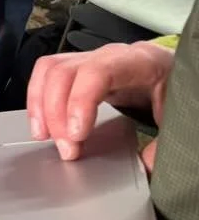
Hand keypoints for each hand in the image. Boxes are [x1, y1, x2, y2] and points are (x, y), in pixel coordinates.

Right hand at [27, 42, 173, 170]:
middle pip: (64, 73)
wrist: (172, 70)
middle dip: (56, 114)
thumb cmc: (175, 87)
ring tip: (44, 137)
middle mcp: (107, 54)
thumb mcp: (181, 113)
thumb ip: (167, 141)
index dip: (79, 102)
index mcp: (136, 62)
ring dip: (40, 106)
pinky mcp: (77, 69)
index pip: (96, 73)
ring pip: (48, 71)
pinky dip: (37, 100)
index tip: (76, 135)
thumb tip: (146, 164)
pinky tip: (42, 124)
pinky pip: (45, 75)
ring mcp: (89, 58)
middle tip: (66, 149)